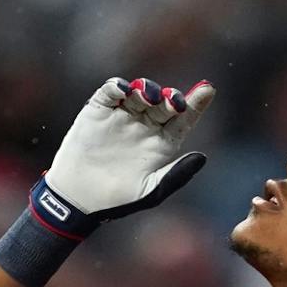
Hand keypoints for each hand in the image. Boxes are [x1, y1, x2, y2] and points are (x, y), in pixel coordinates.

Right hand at [42, 76, 215, 220]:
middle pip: (165, 102)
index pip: (185, 118)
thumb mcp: (152, 191)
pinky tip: (124, 90)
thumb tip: (202, 157)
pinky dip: (118, 86)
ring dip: (148, 89)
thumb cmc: (118, 200)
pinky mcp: (100, 110)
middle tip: (172, 101)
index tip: (208, 90)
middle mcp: (146, 125)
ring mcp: (123, 116)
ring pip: (141, 92)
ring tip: (148, 97)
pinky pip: (111, 91)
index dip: (197, 102)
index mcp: (163, 142)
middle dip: (171, 97)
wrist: (78, 199)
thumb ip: (177, 174)